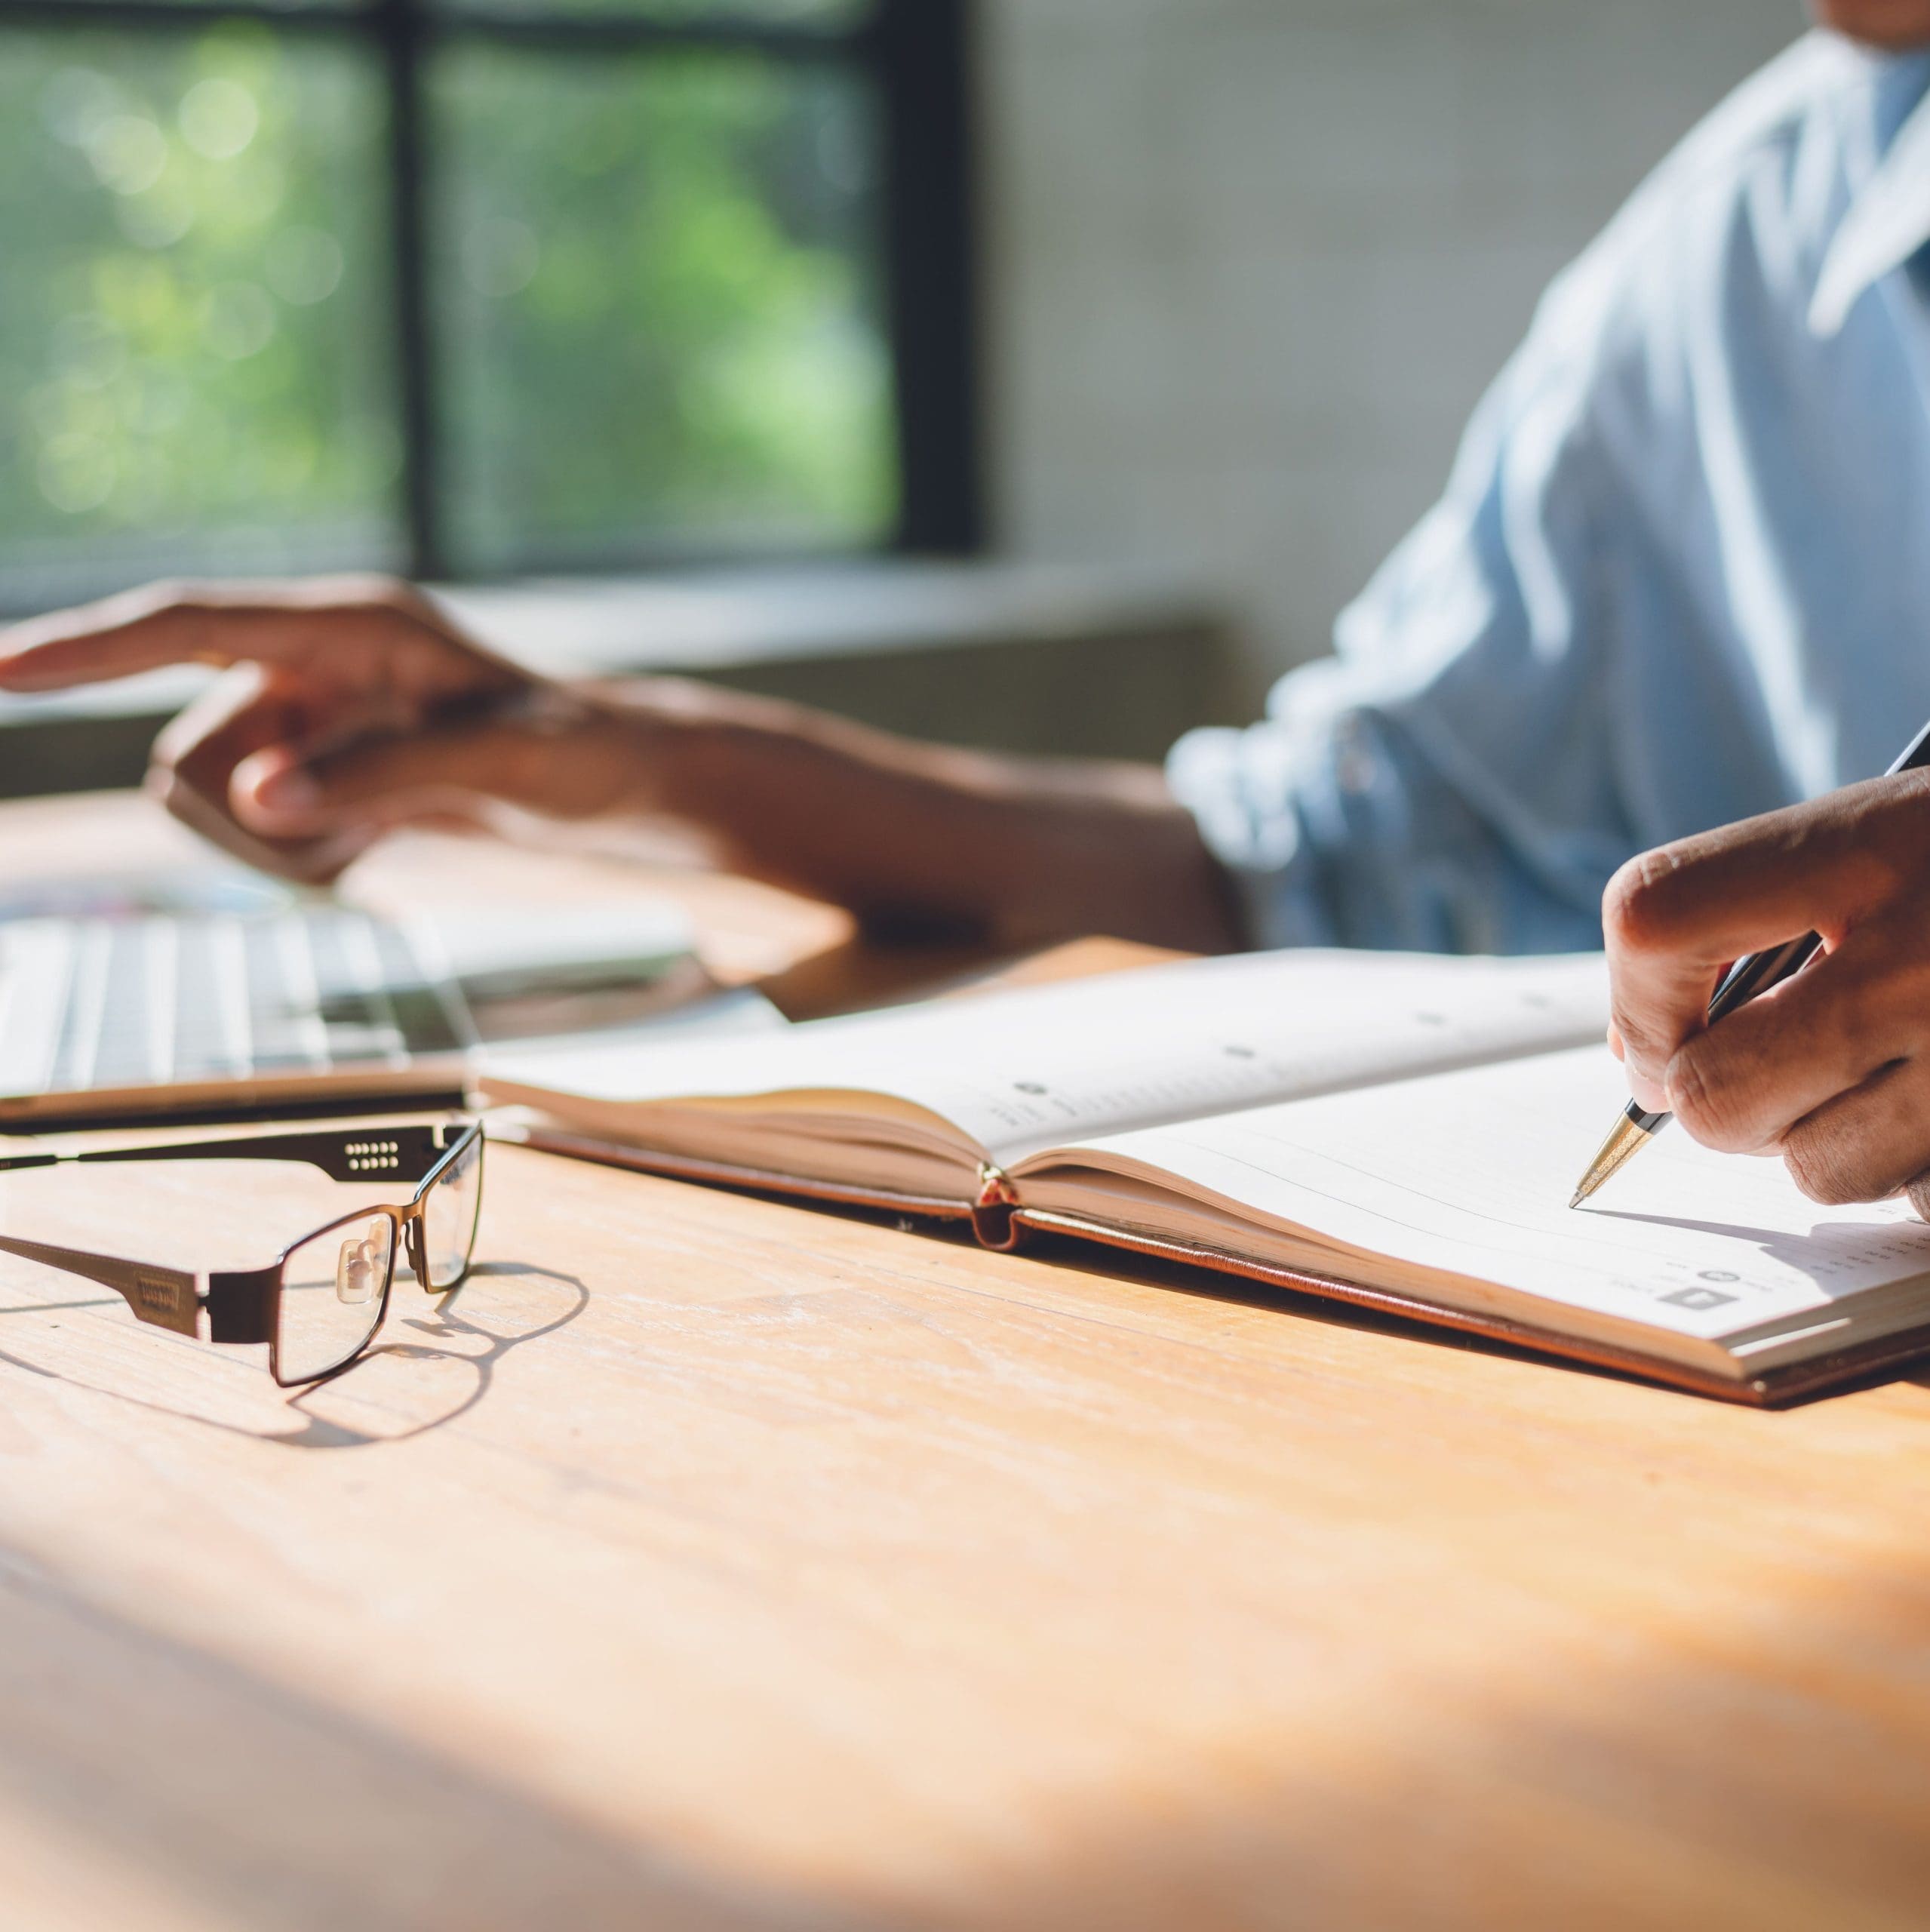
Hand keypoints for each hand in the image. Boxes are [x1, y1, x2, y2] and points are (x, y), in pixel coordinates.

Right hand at [0, 578, 588, 881]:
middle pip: (193, 751)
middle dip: (250, 812)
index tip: (0, 671)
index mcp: (349, 625)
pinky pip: (261, 837)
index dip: (87, 648)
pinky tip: (382, 841)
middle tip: (358, 827)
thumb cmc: (580, 753)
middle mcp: (313, 665)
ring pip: (220, 804)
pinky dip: (309, 858)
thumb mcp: (497, 765)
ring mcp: (311, 723)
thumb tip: (258, 801)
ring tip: (384, 830)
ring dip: (285, 844)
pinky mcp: (320, 775)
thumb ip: (376, 778)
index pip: (187, 624)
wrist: (618, 785)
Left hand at [1603, 771, 1929, 1213]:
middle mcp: (1929, 954)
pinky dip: (1923, 1176)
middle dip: (1718, 1103)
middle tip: (1759, 1076)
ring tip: (1901, 1074)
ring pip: (1820, 1172)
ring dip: (1833, 1145)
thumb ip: (1769, 915)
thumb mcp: (1900, 835)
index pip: (1655, 919)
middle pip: (1718, 1093)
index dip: (1634, 991)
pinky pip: (1923, 1205)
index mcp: (1876, 844)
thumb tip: (1647, 1058)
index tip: (1661, 1020)